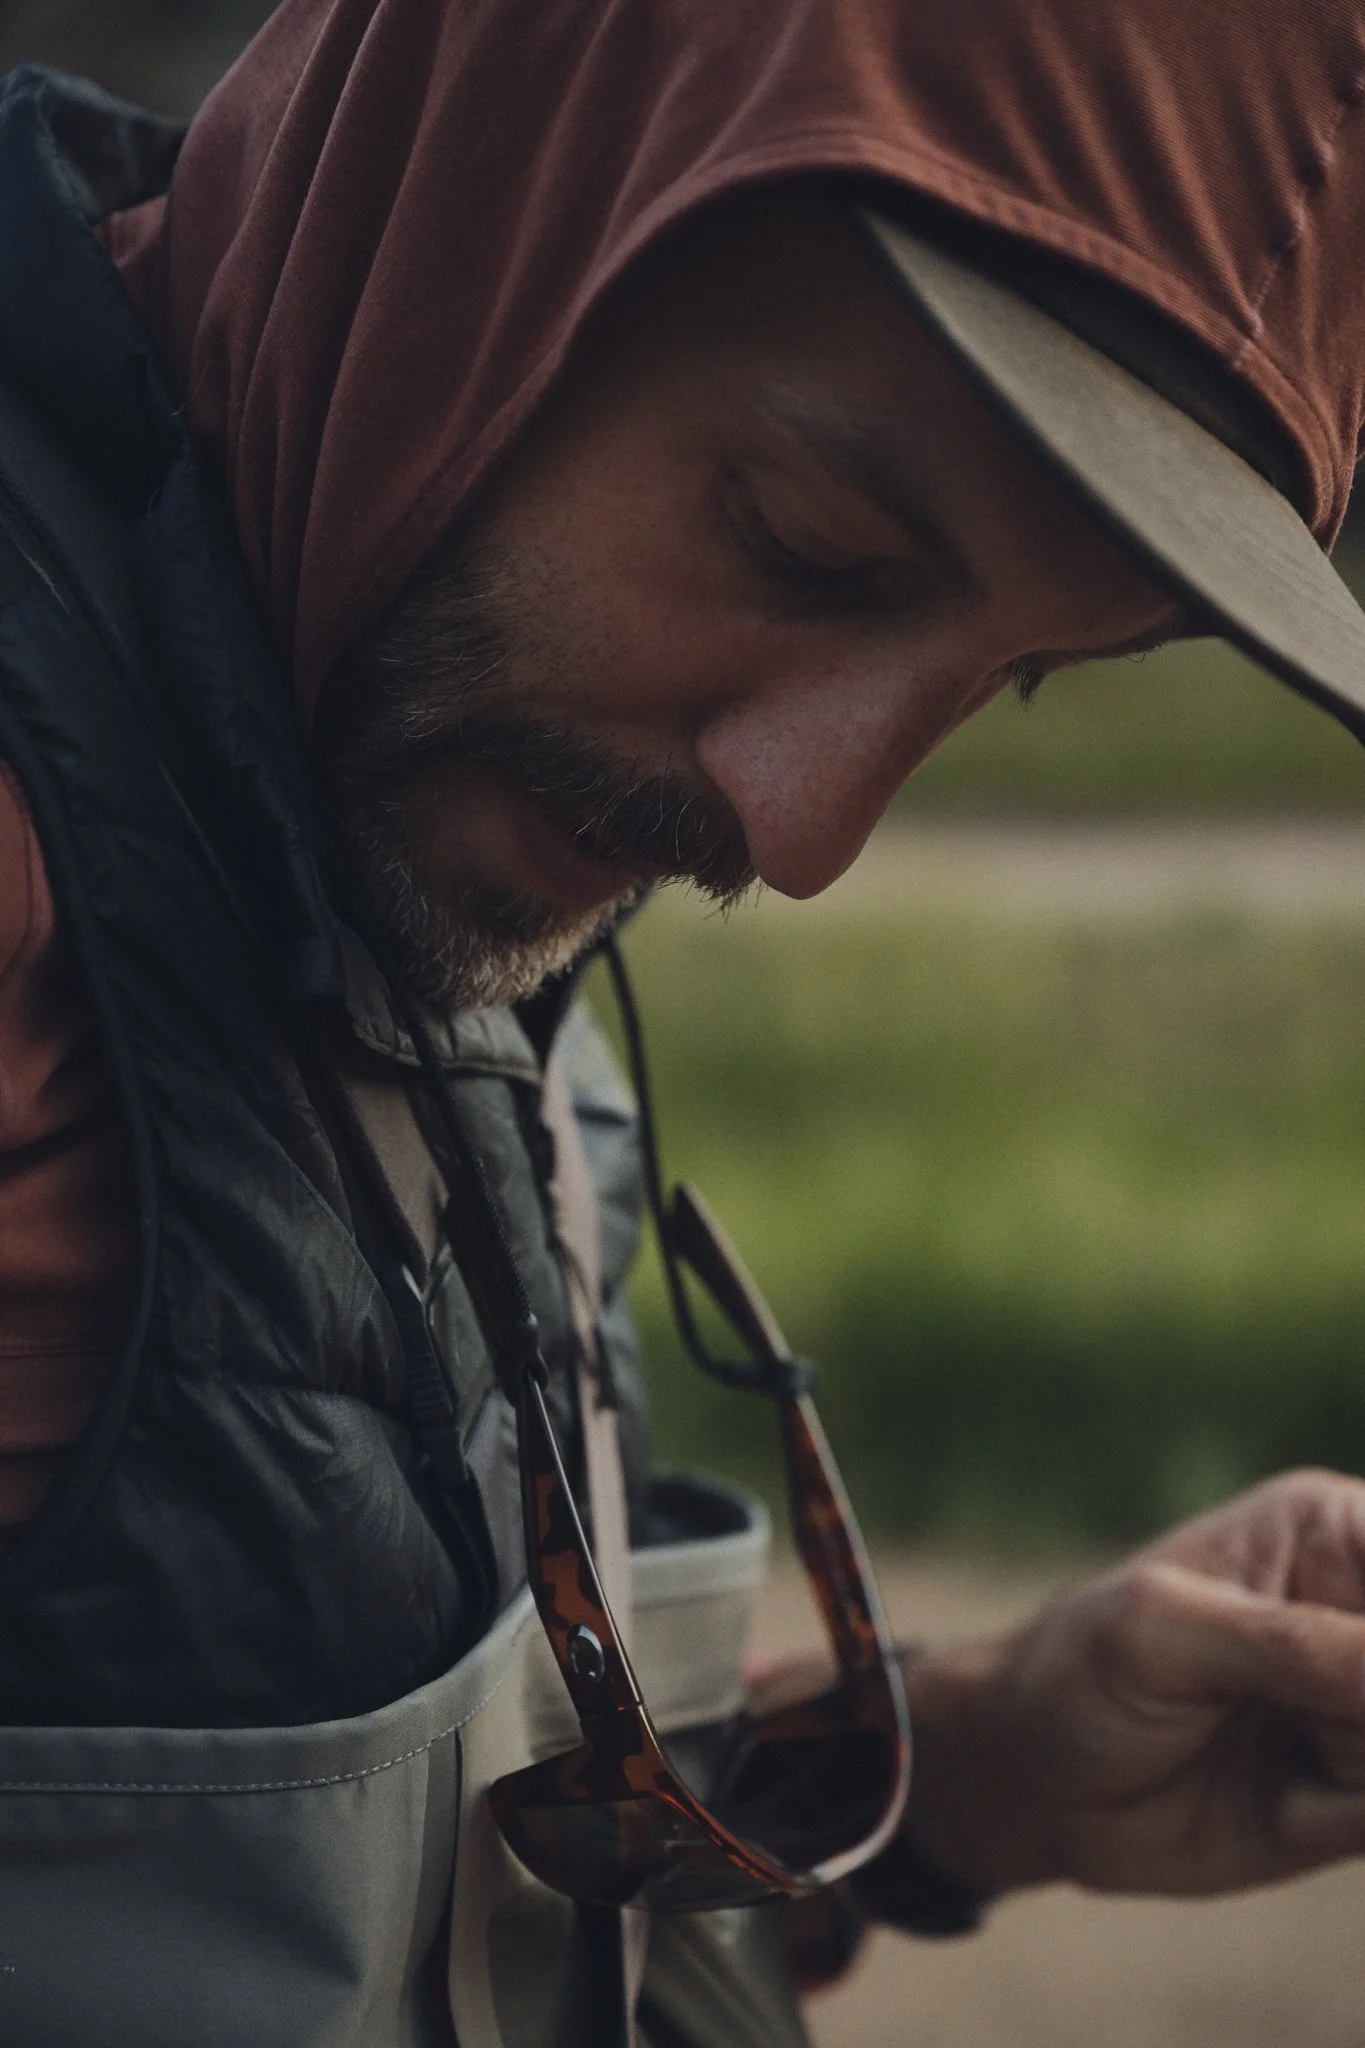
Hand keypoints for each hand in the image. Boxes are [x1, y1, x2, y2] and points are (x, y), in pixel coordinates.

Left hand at [902, 1468, 1364, 1900]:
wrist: (1032, 1783)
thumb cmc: (1079, 1671)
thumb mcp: (1168, 1636)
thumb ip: (1296, 1648)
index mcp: (1332, 1532)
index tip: (1351, 1682)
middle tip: (1323, 1730)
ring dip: (1360, 1763)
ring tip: (1291, 1756)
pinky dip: (1364, 1805)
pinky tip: (1298, 1793)